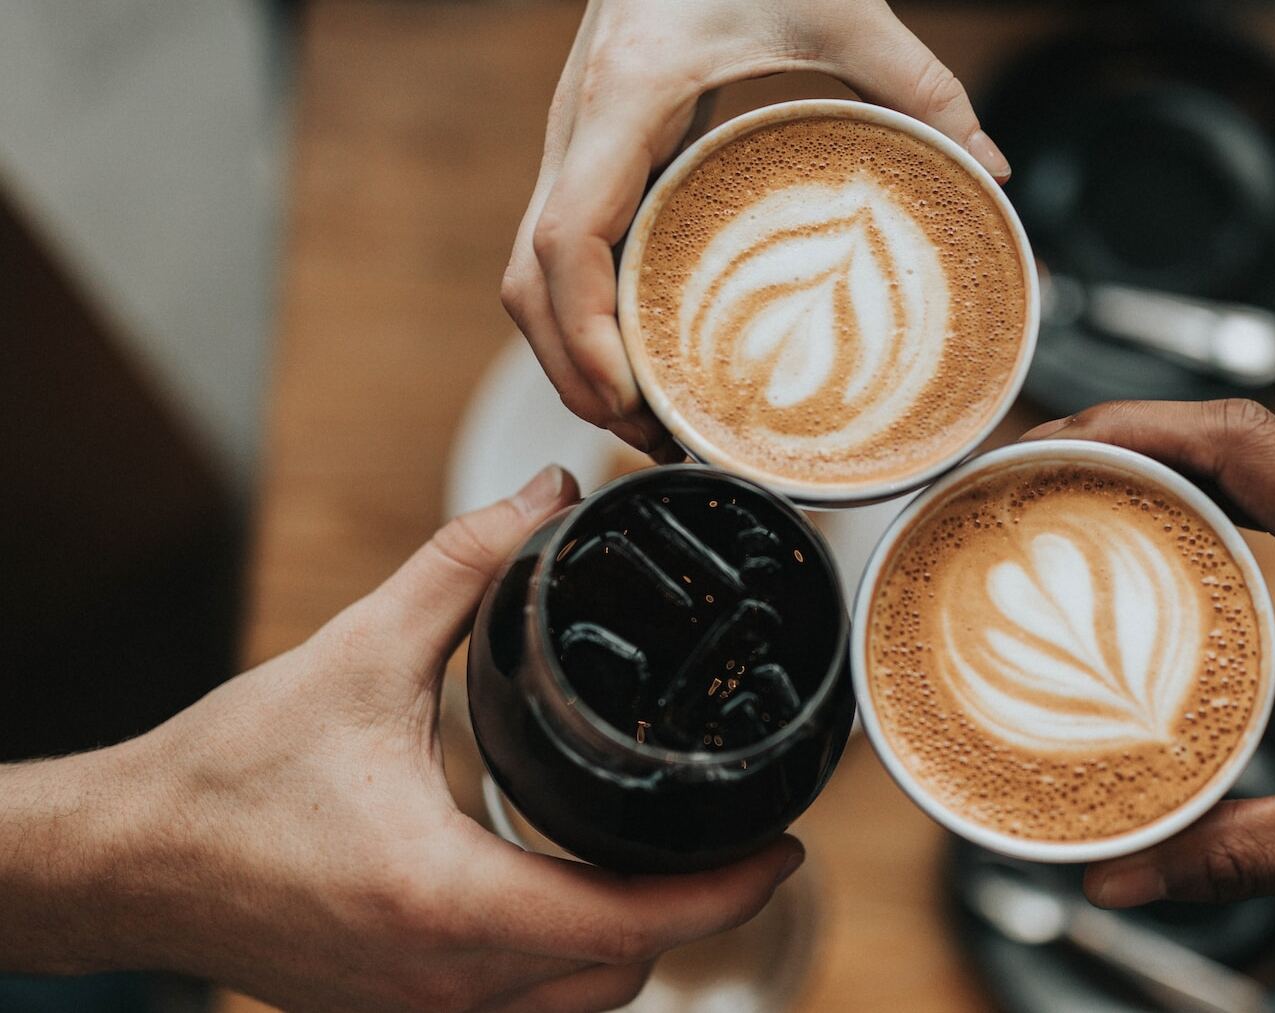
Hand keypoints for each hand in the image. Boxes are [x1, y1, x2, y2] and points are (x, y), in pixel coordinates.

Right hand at [0, 466, 802, 1011]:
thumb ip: (463, 569)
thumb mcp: (357, 655)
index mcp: (447, 902)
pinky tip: (572, 891)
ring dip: (630, 942)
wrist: (125, 861)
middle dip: (691, 912)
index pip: (633, 924)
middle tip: (730, 835)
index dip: (728, 891)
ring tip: (664, 858)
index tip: (785, 846)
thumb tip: (542, 497)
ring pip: (575, 1002)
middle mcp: (444, 982)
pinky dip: (567, 960)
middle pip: (621, 973)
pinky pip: (520, 1008)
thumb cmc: (226, 775)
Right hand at [502, 0, 1009, 454]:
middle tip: (652, 439)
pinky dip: (586, 314)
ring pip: (531, 276)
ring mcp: (575, 142)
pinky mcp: (594, 152)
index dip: (582, 334)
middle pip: (529, 284)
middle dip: (575, 373)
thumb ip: (918, 81)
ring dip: (573, 355)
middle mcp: (577, 128)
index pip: (563, 240)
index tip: (630, 397)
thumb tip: (990, 166)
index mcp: (622, 99)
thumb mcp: (838, 5)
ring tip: (648, 419)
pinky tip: (643, 351)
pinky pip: (563, 251)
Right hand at [1021, 400, 1274, 911]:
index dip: (1134, 427)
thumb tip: (1120, 874)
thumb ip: (1239, 853)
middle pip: (1234, 434)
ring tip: (1062, 494)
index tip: (1048, 444)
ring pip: (1255, 458)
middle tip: (1025, 475)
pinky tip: (1145, 538)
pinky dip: (1203, 499)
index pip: (1245, 443)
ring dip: (1158, 462)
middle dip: (1121, 437)